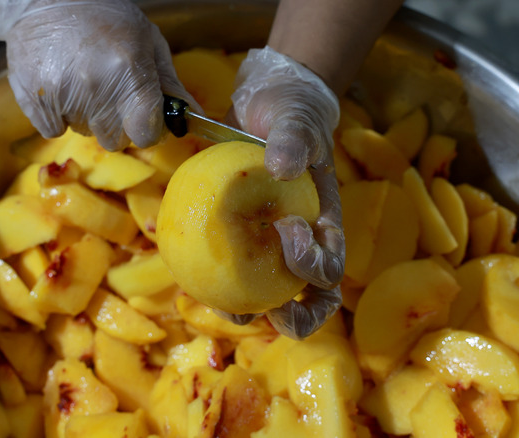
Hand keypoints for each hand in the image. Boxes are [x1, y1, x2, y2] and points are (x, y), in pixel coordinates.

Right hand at [0, 0, 197, 150]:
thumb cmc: (104, 16)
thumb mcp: (147, 40)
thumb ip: (169, 82)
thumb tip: (192, 116)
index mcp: (129, 71)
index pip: (146, 134)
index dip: (148, 130)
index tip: (144, 119)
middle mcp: (97, 87)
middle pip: (116, 140)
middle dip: (118, 124)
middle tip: (110, 93)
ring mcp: (62, 95)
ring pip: (85, 133)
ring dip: (88, 116)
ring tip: (82, 81)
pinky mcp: (34, 100)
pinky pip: (53, 129)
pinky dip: (58, 115)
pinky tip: (61, 85)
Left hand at [220, 46, 344, 339]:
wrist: (267, 104)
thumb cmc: (290, 113)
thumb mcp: (295, 118)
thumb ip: (293, 139)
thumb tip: (281, 167)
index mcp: (324, 225)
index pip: (330, 266)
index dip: (311, 264)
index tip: (285, 227)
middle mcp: (301, 244)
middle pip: (310, 299)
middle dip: (297, 320)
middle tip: (270, 316)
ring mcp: (269, 246)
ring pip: (268, 297)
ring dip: (249, 312)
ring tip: (224, 310)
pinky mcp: (238, 239)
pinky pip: (229, 271)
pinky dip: (215, 283)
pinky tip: (189, 280)